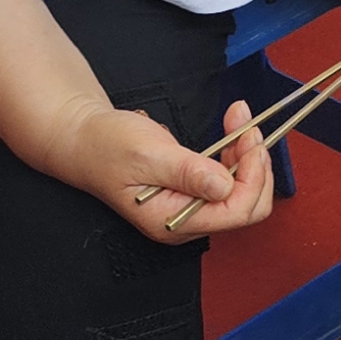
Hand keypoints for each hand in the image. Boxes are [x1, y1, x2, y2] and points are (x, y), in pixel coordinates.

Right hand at [53, 94, 278, 242]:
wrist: (85, 140)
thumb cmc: (107, 147)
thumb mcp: (148, 154)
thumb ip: (187, 172)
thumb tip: (223, 185)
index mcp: (173, 222)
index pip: (236, 212)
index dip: (252, 176)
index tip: (250, 140)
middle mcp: (186, 221)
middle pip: (247, 206)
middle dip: (255, 166)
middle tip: (248, 128)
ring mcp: (191, 206)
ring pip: (243, 189)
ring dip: (248, 153)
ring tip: (239, 118)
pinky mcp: (193, 190)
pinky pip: (229, 177)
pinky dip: (237, 151)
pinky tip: (232, 128)